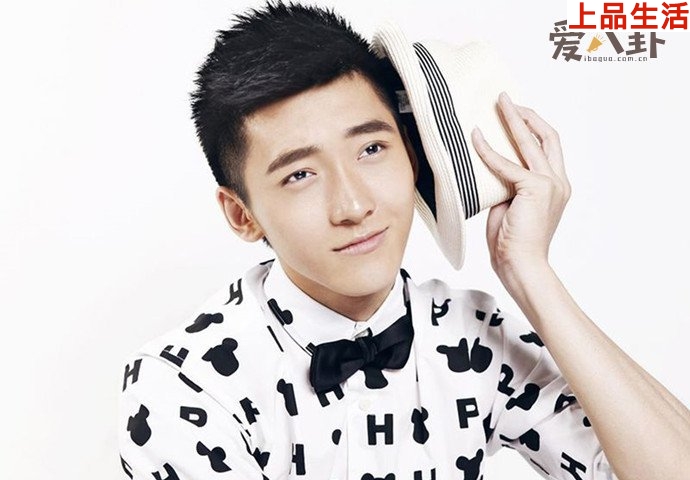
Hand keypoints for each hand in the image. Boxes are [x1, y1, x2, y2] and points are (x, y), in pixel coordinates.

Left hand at [471, 92, 569, 276]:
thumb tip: (490, 167)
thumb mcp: (510, 205)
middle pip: (546, 136)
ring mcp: (550, 184)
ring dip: (513, 119)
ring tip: (499, 103)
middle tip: (507, 100)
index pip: (547, 148)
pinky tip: (475, 137)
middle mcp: (558, 182)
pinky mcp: (535, 188)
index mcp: (556, 186)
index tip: (516, 113)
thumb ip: (507, 184)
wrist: (521, 265)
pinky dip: (488, 150)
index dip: (533, 127)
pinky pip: (506, 164)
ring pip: (530, 142)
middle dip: (527, 115)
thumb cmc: (512, 242)